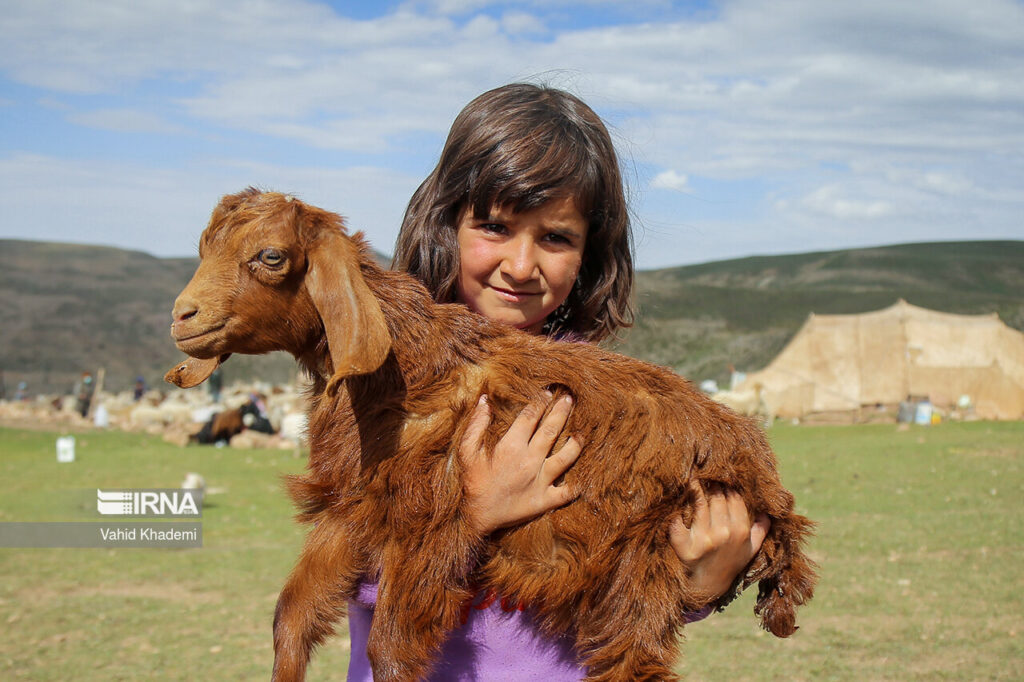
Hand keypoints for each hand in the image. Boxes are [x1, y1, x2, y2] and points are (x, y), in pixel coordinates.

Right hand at [460, 392, 581, 534]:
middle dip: (561, 411)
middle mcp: (530, 461)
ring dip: (575, 443)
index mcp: (511, 447)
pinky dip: (577, 484)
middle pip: (552, 430)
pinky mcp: (546, 500)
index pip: (530, 417)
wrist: (477, 517)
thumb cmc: (472, 482)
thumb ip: (476, 425)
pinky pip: (568, 491)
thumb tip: (485, 400)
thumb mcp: (467, 452)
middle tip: (569, 399)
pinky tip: (583, 475)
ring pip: (567, 457)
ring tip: (580, 433)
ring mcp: (541, 480)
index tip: (546, 394)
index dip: (539, 403)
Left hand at [669, 483, 770, 601]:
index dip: (728, 485)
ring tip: (692, 478)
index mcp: (740, 531)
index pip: (734, 498)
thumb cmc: (730, 564)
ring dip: (695, 489)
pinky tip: (675, 499)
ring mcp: (703, 540)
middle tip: (707, 472)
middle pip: (717, 498)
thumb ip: (760, 531)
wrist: (708, 586)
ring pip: (699, 504)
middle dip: (712, 484)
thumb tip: (767, 513)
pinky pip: (677, 524)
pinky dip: (676, 512)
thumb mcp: (750, 550)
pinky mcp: (684, 547)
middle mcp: (723, 534)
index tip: (722, 475)